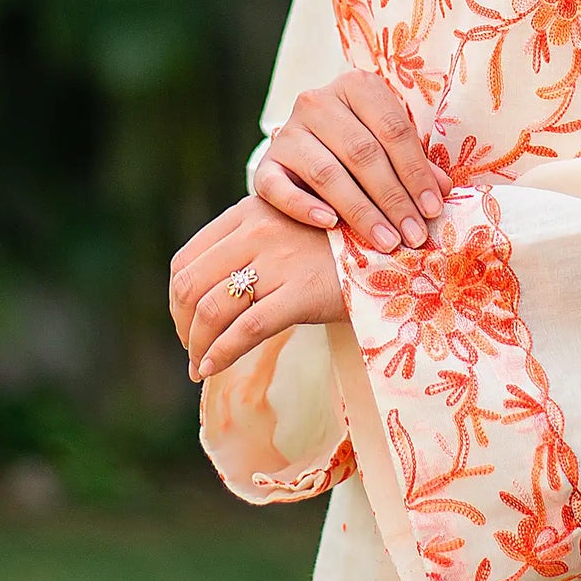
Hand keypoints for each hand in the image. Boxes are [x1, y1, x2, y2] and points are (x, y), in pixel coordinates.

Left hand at [168, 195, 342, 381]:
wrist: (402, 245)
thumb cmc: (347, 243)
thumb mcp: (293, 227)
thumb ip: (255, 244)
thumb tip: (215, 292)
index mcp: (250, 211)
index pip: (188, 259)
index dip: (177, 299)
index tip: (187, 322)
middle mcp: (258, 230)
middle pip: (190, 284)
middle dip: (182, 325)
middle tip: (193, 348)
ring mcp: (279, 260)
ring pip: (212, 308)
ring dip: (198, 345)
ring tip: (201, 365)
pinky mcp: (302, 291)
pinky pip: (246, 329)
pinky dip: (220, 354)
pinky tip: (213, 368)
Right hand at [252, 69, 450, 253]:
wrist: (308, 146)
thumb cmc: (362, 144)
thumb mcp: (390, 144)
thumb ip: (415, 164)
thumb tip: (443, 190)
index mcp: (357, 86)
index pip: (393, 130)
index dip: (416, 173)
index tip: (433, 209)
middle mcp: (317, 102)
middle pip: (362, 154)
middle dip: (393, 199)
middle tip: (413, 234)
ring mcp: (287, 132)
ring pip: (327, 173)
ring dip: (360, 211)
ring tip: (386, 241)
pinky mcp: (266, 164)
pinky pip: (279, 188)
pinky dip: (304, 207)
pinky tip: (329, 224)